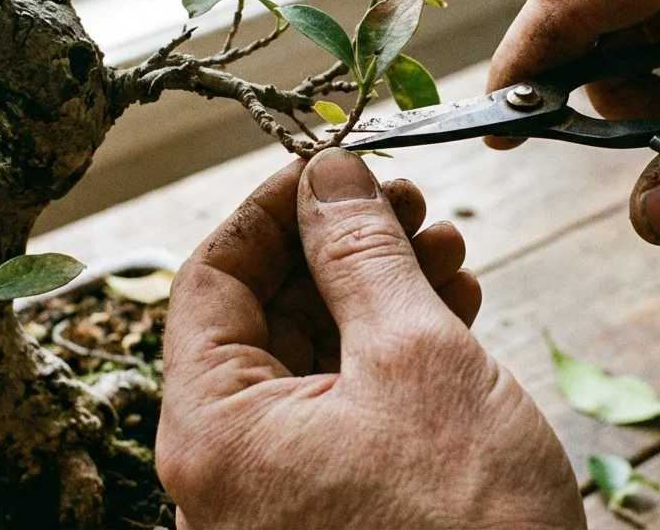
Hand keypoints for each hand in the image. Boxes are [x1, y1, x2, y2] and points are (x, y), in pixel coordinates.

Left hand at [156, 150, 583, 528]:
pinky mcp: (328, 520)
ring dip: (374, 297)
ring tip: (448, 253)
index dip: (274, 208)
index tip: (335, 165)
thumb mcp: (418, 359)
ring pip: (309, 364)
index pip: (210, 279)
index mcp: (212, 433)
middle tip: (411, 205)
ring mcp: (274, 504)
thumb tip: (330, 173)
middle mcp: (224, 474)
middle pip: (261, 319)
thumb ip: (362, 255)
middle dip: (339, 250)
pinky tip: (449, 314)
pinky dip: (387, 360)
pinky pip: (338, 416)